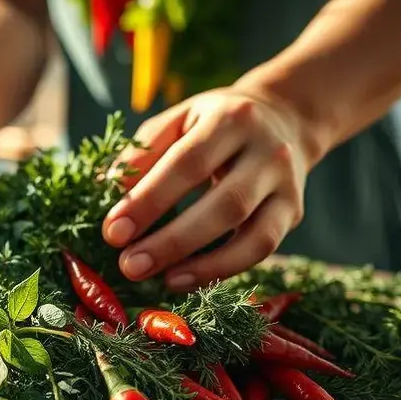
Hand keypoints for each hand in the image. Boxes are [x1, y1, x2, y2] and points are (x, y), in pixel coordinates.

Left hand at [102, 87, 317, 290]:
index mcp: (233, 118)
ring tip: (159, 280)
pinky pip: (261, 250)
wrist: (283, 118)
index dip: (150, 200)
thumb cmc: (214, 123)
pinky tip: (185, 279)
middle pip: (225, 204)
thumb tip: (107, 191)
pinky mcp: (293, 213)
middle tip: (129, 265)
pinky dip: (223, 269)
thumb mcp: (178, 120)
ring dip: (203, 265)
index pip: (188, 164)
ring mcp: (287, 185)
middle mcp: (269, 151)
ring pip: (252, 236)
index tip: (113, 231)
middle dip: (173, 241)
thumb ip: (144, 151)